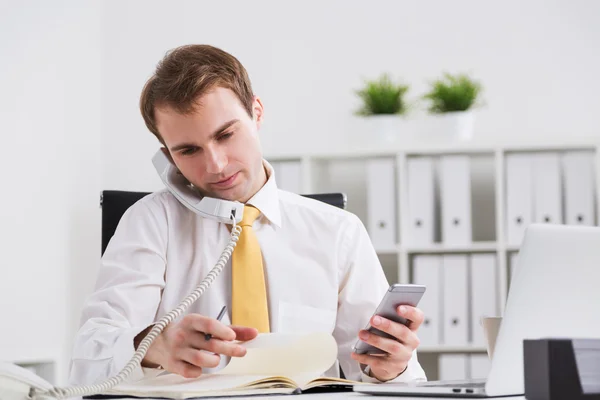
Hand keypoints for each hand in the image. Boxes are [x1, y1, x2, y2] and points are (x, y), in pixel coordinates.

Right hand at [140, 313, 257, 377]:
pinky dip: (200, 371)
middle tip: (241, 351)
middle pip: (209, 344)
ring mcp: (177, 350)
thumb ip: (231, 329)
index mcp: (191, 321)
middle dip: (228, 349)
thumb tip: (254, 333)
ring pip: (201, 359)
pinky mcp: (172, 365)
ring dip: (214, 361)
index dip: (222, 330)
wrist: (158, 341)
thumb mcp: (207, 326)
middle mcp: (183, 334)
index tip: (232, 336)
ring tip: (216, 359)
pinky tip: (201, 366)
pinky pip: (190, 371)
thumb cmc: (190, 332)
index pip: (208, 324)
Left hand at [351, 305, 423, 381]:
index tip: (398, 307)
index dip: (410, 312)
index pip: (417, 318)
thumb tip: (376, 316)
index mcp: (412, 328)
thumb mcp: (392, 328)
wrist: (392, 362)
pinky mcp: (394, 366)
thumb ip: (388, 319)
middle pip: (403, 332)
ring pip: (392, 347)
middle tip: (373, 319)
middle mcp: (411, 342)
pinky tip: (355, 353)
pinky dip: (365, 357)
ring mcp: (404, 355)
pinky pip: (379, 361)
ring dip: (375, 340)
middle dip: (388, 325)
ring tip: (362, 334)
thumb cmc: (390, 338)